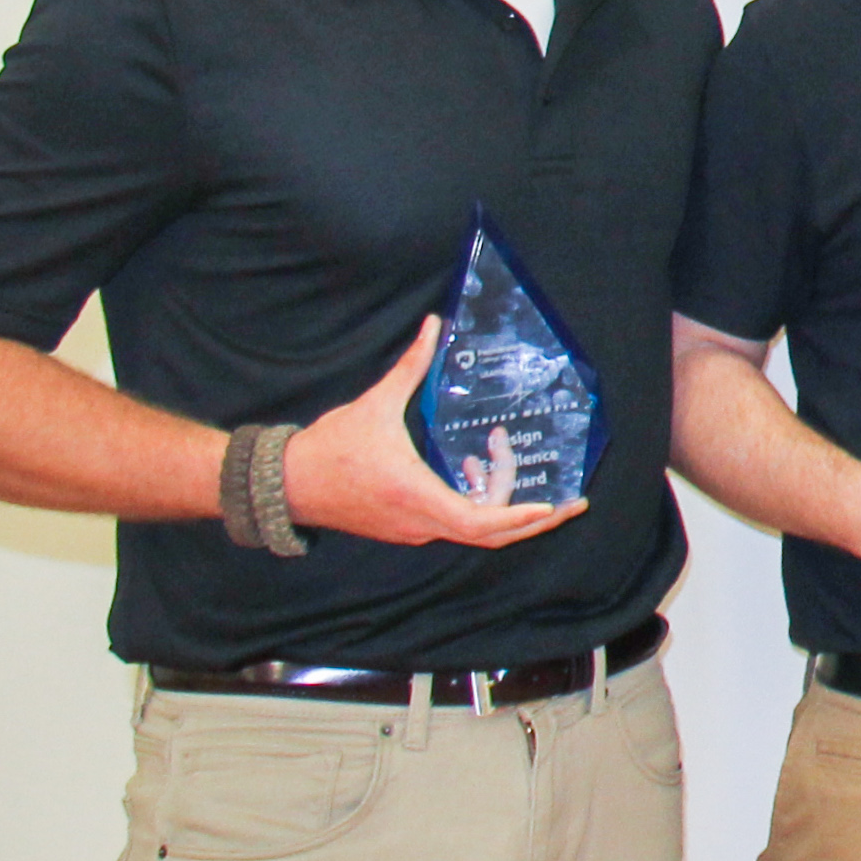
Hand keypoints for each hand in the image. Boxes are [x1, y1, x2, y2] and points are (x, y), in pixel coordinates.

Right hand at [283, 320, 587, 548]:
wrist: (287, 484)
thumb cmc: (330, 447)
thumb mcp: (376, 404)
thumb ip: (410, 366)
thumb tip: (433, 325)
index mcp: (416, 496)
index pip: (479, 522)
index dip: (518, 516)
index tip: (550, 506)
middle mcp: (420, 523)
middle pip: (489, 534)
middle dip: (534, 520)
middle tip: (573, 503)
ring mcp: (413, 530)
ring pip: (472, 528)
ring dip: (498, 500)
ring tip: (497, 455)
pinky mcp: (405, 529)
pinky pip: (453, 524)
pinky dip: (475, 503)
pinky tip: (471, 470)